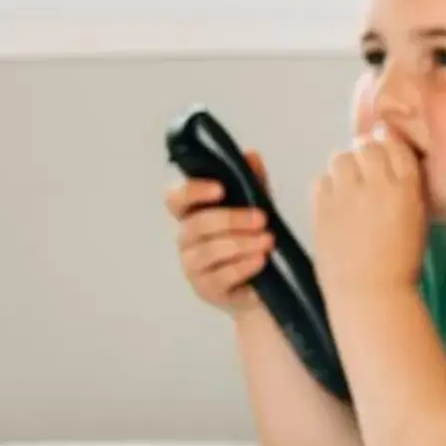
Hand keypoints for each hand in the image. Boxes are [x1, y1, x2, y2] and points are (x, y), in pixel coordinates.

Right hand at [166, 152, 273, 313]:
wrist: (269, 284)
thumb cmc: (255, 240)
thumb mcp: (258, 208)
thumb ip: (253, 184)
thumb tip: (251, 156)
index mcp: (194, 214)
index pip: (175, 198)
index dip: (192, 191)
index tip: (220, 188)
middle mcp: (187, 239)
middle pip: (196, 224)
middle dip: (231, 219)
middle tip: (262, 218)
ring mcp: (193, 266)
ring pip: (207, 251)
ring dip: (240, 243)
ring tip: (268, 241)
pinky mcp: (207, 289)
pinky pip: (219, 277)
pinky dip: (242, 267)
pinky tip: (261, 261)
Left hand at [312, 129, 429, 294]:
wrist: (371, 292)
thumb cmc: (401, 261)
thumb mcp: (418, 218)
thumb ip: (406, 187)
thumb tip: (390, 162)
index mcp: (408, 188)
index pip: (395, 144)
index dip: (388, 142)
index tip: (385, 148)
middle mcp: (378, 186)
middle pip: (367, 146)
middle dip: (366, 153)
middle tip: (365, 170)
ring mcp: (348, 196)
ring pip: (340, 158)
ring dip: (345, 167)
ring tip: (348, 185)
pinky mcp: (322, 209)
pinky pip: (321, 180)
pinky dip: (327, 186)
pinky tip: (335, 202)